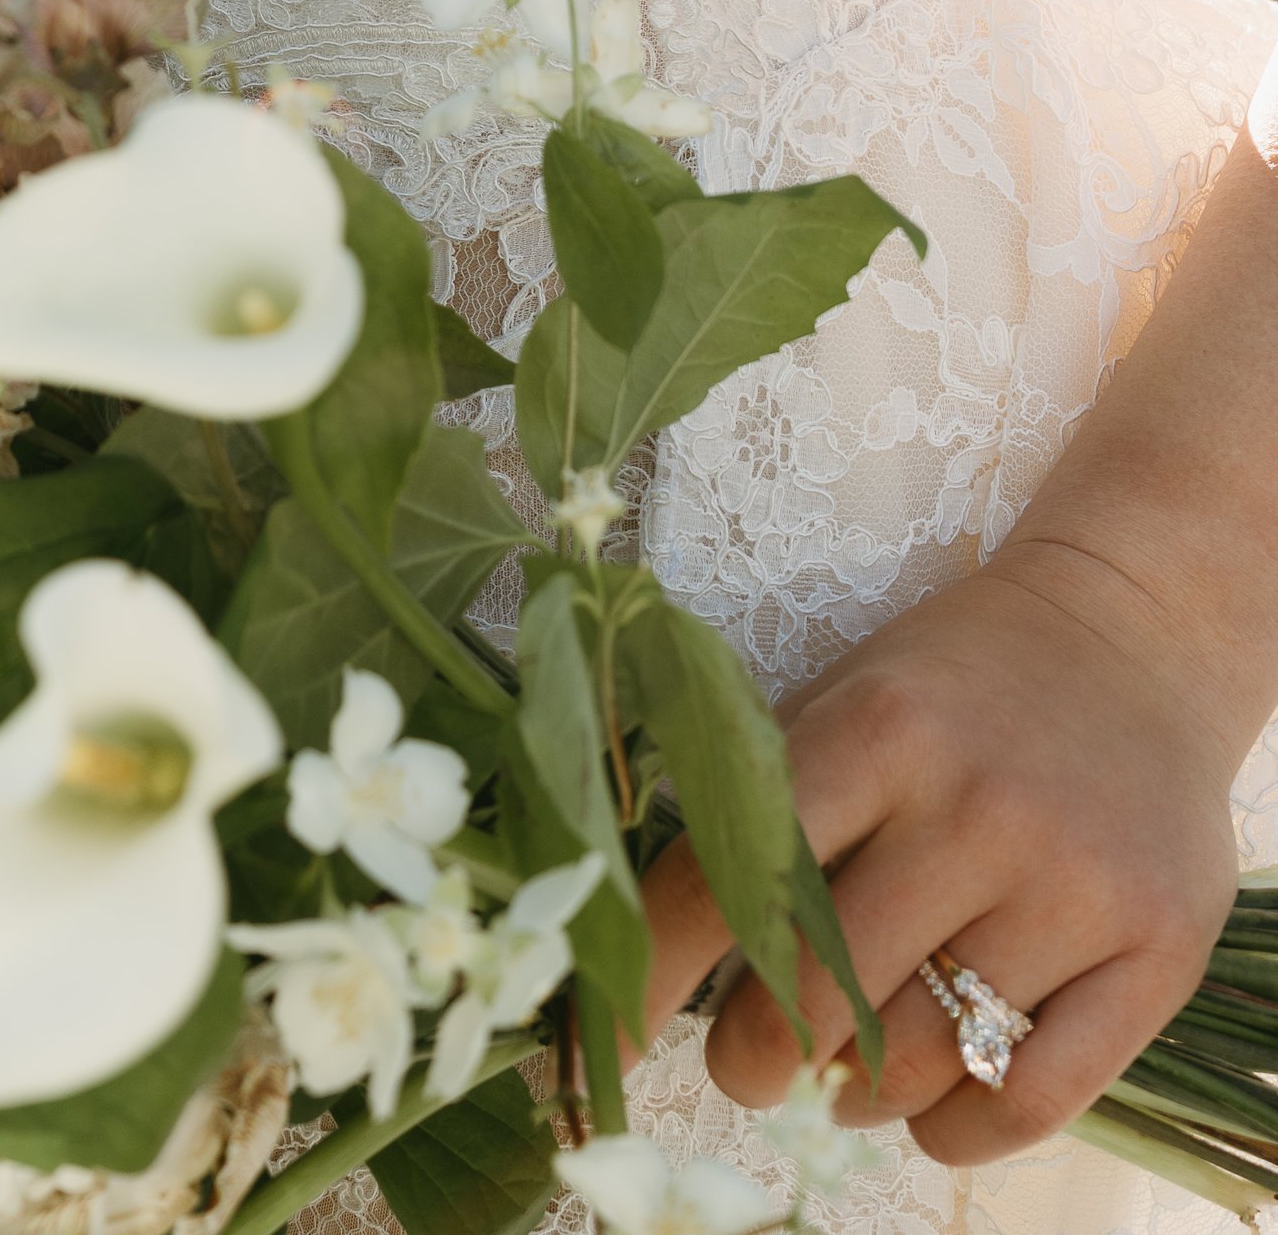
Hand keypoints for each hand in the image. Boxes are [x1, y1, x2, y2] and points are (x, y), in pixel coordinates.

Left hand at [635, 537, 1248, 1166]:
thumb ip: (759, 802)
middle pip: (818, 996)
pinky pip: (1032, 1099)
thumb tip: (644, 938)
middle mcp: (976, 805)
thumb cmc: (953, 683)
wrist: (1132, 635)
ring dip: (852, 1096)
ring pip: (920, 1061)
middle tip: (744, 1064)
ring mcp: (1073, 883)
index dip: (653, 975)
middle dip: (752, 1058)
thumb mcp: (843, 699)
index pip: (729, 877)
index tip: (610, 1043)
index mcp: (878, 728)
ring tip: (838, 1074)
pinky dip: (957, 1131)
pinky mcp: (1156, 950)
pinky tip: (926, 1107)